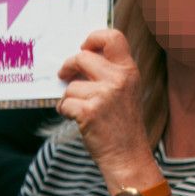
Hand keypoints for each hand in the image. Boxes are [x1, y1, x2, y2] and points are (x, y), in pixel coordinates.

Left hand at [57, 29, 152, 180]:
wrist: (129, 158)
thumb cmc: (123, 126)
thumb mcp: (126, 92)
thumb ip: (109, 73)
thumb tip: (78, 58)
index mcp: (129, 71)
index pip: (113, 36)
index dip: (93, 38)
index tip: (84, 47)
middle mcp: (119, 79)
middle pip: (82, 56)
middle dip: (68, 66)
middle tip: (64, 75)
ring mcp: (105, 95)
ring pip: (71, 86)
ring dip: (69, 98)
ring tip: (81, 111)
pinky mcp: (90, 112)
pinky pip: (65, 103)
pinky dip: (65, 112)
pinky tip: (78, 120)